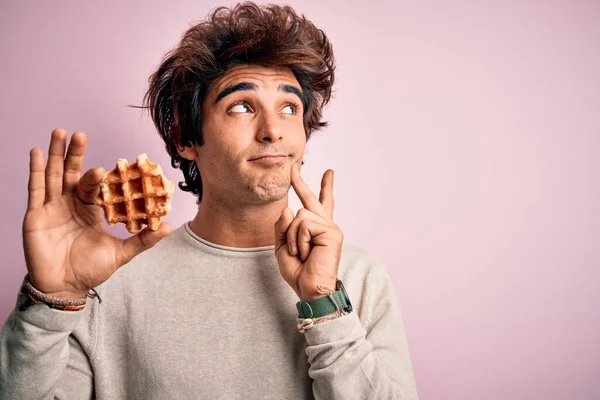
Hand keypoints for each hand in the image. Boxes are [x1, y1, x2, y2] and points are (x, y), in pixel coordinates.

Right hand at [22, 129, 171, 298]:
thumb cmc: (91, 270)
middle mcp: (70, 204)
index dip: (98, 176)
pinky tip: (36, 152)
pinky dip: (35, 169)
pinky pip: (35, 188)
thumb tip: (168, 227)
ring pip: (53, 174)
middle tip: (80, 133)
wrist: (66, 288)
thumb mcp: (121, 253)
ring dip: (55, 154)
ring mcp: (52, 207)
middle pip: (72, 173)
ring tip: (59, 132)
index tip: (107, 168)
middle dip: (75, 153)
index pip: (94, 186)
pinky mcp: (35, 214)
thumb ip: (143, 240)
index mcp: (90, 210)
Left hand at [274, 161, 343, 301]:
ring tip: (299, 253)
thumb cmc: (299, 272)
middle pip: (311, 199)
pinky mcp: (332, 232)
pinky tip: (305, 252)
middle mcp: (326, 226)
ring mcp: (330, 227)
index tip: (329, 173)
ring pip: (299, 215)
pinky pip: (304, 224)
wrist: (310, 290)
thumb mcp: (282, 247)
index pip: (321, 204)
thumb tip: (288, 207)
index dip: (324, 188)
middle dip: (300, 183)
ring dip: (292, 237)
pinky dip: (298, 240)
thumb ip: (282, 227)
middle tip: (294, 166)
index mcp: (317, 230)